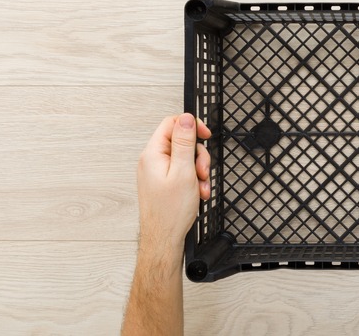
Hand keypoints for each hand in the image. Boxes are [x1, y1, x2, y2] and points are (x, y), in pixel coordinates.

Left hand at [136, 113, 211, 255]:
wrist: (164, 239)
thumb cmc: (170, 212)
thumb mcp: (184, 172)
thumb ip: (185, 143)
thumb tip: (185, 118)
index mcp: (153, 154)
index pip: (171, 124)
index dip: (191, 126)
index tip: (205, 135)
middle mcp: (152, 160)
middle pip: (181, 142)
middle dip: (198, 156)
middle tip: (203, 171)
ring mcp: (157, 172)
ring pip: (185, 158)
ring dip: (198, 171)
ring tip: (201, 187)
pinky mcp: (163, 182)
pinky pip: (182, 172)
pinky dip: (193, 180)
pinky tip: (197, 193)